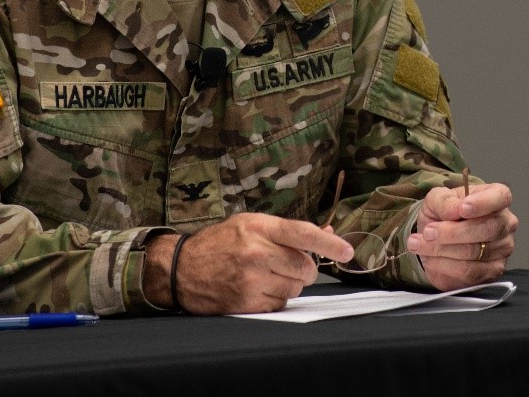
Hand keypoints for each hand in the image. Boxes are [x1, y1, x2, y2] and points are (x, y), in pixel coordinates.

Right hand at [147, 213, 353, 314]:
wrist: (181, 268)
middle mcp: (256, 252)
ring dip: (289, 284)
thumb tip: (329, 232)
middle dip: (304, 268)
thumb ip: (287, 230)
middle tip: (288, 264)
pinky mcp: (246, 302)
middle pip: (305, 267)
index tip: (347, 251)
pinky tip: (259, 288)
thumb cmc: (220, 243)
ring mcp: (251, 279)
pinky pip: (280, 304)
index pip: (303, 233)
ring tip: (267, 275)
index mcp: (258, 227)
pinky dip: (276, 299)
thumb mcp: (251, 224)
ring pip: (295, 288)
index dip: (329, 243)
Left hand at [406, 180, 516, 290]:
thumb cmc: (443, 213)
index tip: (462, 209)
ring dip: (441, 250)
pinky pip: (470, 272)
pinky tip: (430, 258)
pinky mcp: (493, 272)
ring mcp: (503, 249)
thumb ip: (445, 201)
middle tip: (428, 232)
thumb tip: (455, 211)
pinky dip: (444, 265)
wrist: (436, 239)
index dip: (483, 203)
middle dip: (452, 232)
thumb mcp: (436, 199)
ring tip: (419, 244)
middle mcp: (506, 223)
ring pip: (474, 252)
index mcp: (497, 197)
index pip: (501, 197)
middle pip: (487, 229)